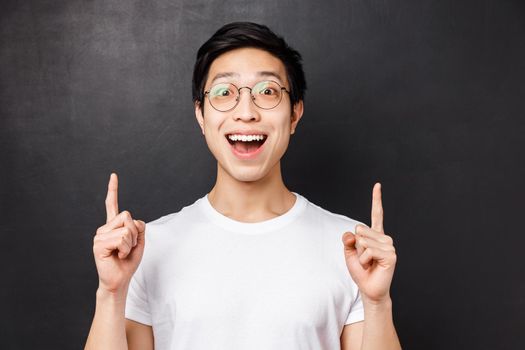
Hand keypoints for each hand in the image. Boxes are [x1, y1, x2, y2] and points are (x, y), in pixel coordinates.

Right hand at [92, 173, 145, 293]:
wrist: (120, 280)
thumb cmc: (128, 262)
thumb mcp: (139, 242)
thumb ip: (139, 227)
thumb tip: (133, 220)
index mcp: (113, 226)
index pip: (112, 205)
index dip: (113, 190)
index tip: (113, 175)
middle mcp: (105, 228)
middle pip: (128, 216)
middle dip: (135, 233)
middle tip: (128, 247)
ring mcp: (100, 235)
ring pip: (126, 229)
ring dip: (131, 243)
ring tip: (122, 252)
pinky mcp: (98, 244)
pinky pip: (121, 238)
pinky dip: (126, 248)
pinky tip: (118, 255)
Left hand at [342, 183, 396, 304]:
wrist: (369, 289)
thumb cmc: (360, 271)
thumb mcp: (349, 253)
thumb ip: (348, 240)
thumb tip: (352, 234)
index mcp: (375, 235)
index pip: (377, 214)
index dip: (377, 199)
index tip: (377, 185)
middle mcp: (384, 238)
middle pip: (360, 230)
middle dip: (356, 246)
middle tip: (364, 258)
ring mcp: (389, 246)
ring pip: (364, 241)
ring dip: (361, 255)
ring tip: (369, 263)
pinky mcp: (391, 255)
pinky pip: (369, 251)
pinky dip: (365, 260)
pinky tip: (372, 266)